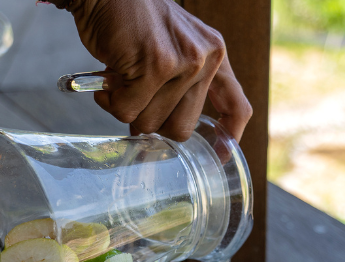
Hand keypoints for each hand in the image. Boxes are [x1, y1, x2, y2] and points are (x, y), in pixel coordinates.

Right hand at [67, 0, 251, 141]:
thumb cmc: (132, 23)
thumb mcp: (171, 49)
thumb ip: (178, 87)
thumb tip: (160, 135)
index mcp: (215, 54)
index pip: (237, 105)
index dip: (229, 136)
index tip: (219, 156)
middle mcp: (206, 58)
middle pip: (181, 128)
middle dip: (151, 121)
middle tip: (133, 98)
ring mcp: (183, 62)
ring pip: (151, 122)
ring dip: (126, 108)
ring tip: (119, 81)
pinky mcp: (156, 66)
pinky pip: (129, 110)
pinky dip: (111, 102)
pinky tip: (107, 82)